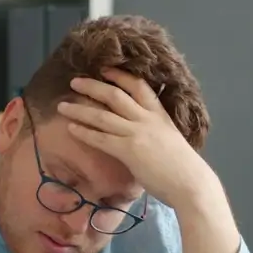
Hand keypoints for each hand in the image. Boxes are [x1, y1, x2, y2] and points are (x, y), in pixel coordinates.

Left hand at [57, 68, 212, 208]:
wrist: (190, 183)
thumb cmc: (182, 166)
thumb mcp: (169, 138)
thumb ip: (152, 130)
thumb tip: (137, 131)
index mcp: (159, 113)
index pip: (138, 86)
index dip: (119, 75)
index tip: (104, 69)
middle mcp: (146, 118)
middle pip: (114, 95)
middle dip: (92, 86)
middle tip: (74, 82)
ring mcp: (137, 133)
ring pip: (102, 116)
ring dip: (80, 110)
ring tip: (62, 106)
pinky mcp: (129, 151)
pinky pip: (101, 139)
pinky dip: (84, 133)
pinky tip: (71, 129)